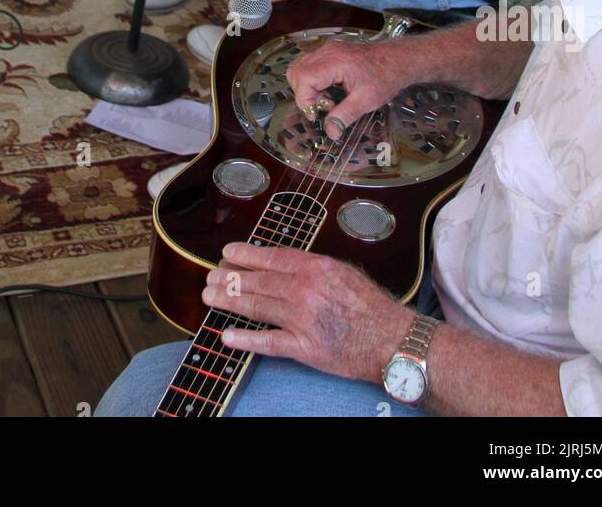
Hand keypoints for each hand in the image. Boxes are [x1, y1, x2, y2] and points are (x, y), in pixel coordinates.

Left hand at [201, 243, 410, 381]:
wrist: (391, 339)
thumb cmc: (372, 307)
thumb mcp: (344, 272)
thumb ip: (315, 267)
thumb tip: (288, 264)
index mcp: (316, 267)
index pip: (272, 257)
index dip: (247, 255)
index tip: (228, 253)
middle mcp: (305, 290)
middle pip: (258, 281)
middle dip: (230, 278)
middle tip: (211, 276)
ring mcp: (302, 319)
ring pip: (257, 306)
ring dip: (229, 301)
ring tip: (210, 297)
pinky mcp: (304, 348)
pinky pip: (268, 342)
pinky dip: (245, 339)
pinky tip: (227, 336)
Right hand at [287, 35, 413, 137]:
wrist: (398, 59)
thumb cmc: (386, 76)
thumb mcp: (366, 101)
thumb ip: (345, 116)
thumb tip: (330, 132)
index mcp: (335, 61)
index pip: (303, 79)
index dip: (304, 100)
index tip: (316, 115)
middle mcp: (327, 52)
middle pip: (296, 72)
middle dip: (303, 94)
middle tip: (322, 107)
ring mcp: (328, 49)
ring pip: (299, 67)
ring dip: (305, 87)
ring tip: (325, 99)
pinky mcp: (330, 52)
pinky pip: (309, 64)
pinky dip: (311, 80)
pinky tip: (328, 90)